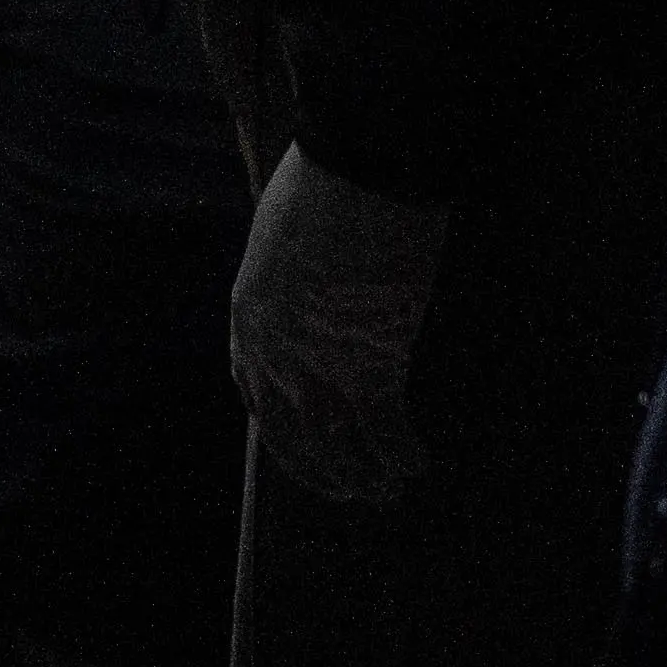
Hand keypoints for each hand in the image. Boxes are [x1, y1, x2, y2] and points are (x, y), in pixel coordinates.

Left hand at [230, 147, 451, 500]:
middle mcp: (274, 355)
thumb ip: (295, 271)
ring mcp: (320, 367)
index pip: (253, 392)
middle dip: (320, 470)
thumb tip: (317, 274)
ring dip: (363, 475)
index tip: (299, 447)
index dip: (278, 427)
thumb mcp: (287, 232)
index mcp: (249, 318)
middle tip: (347, 489)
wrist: (362, 175)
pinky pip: (384, 430)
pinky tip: (417, 463)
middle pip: (290, 435)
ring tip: (387, 490)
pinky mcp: (370, 369)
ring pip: (336, 446)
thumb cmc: (328, 185)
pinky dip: (401, 453)